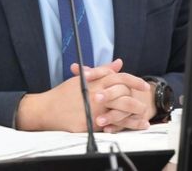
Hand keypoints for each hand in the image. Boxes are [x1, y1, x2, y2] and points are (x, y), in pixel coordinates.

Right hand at [14, 59, 151, 131]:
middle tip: (145, 104)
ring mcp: (94, 111)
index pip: (121, 78)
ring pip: (120, 113)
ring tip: (143, 119)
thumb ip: (103, 70)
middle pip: (124, 97)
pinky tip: (129, 128)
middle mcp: (97, 95)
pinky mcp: (90, 125)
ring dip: (133, 117)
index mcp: (96, 82)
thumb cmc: (65, 93)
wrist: (47, 109)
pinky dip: (122, 127)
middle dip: (137, 101)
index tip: (144, 86)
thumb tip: (118, 63)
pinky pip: (110, 126)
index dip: (135, 81)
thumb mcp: (84, 77)